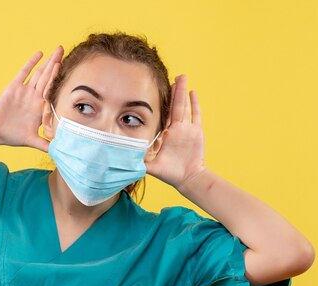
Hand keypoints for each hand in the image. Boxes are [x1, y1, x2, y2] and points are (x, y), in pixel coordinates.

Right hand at [0, 46, 63, 151]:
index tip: (72, 73)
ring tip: (57, 51)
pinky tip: (39, 54)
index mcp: (41, 108)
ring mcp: (25, 90)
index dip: (61, 82)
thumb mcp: (31, 140)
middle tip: (66, 52)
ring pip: (39, 73)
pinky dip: (31, 63)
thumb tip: (58, 152)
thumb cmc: (13, 135)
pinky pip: (24, 72)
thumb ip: (44, 145)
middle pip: (49, 78)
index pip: (53, 92)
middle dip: (57, 65)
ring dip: (48, 62)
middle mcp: (35, 97)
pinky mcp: (14, 87)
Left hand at [145, 75, 206, 190]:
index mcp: (163, 134)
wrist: (187, 178)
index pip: (160, 115)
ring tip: (182, 77)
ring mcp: (186, 129)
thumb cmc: (169, 173)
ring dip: (182, 92)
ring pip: (183, 106)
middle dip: (172, 91)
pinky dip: (195, 104)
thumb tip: (121, 158)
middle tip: (171, 76)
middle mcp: (174, 129)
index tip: (153, 89)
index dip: (158, 103)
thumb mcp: (150, 166)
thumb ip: (138, 161)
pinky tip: (193, 92)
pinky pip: (196, 115)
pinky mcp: (196, 132)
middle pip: (172, 106)